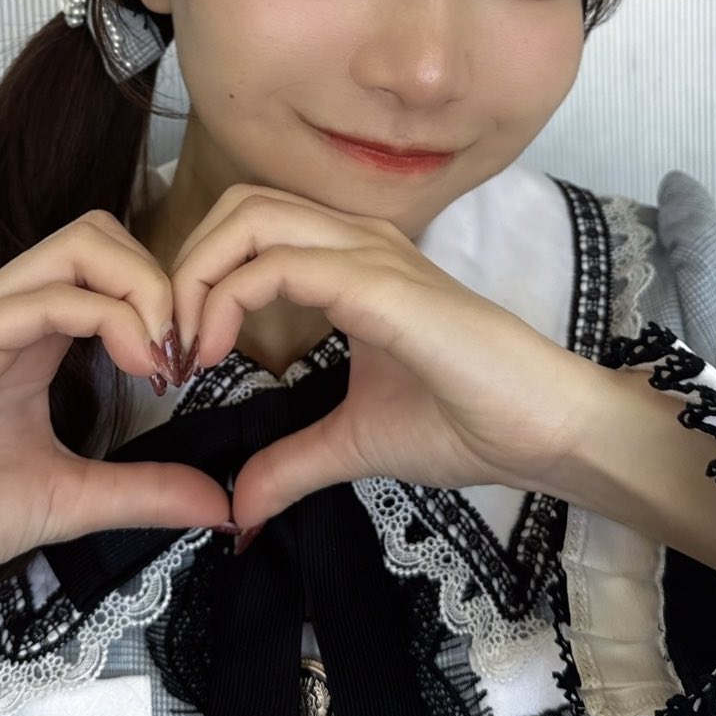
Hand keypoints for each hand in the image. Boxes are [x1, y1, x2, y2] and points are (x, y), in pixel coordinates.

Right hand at [0, 212, 234, 608]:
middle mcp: (6, 309)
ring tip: (164, 358)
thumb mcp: (71, 501)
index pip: (110, 264)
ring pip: (80, 244)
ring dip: (143, 289)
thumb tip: (221, 505)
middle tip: (187, 352)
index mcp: (31, 332)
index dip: (168, 298)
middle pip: (102, 233)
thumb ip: (143, 492)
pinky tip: (136, 367)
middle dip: (163, 278)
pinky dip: (106, 317)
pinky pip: (42, 298)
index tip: (197, 366)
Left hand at [167, 184, 611, 532]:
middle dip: (187, 264)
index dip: (200, 281)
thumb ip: (292, 463)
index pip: (251, 231)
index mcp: (353, 264)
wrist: (544, 430)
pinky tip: (219, 352)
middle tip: (170, 342)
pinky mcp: (381, 285)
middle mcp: (359, 242)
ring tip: (188, 345)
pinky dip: (230, 298)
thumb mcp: (355, 443)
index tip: (181, 358)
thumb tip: (239, 508)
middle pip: (241, 206)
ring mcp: (372, 256)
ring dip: (199, 275)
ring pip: (253, 218)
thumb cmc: (470, 422)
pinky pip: (284, 264)